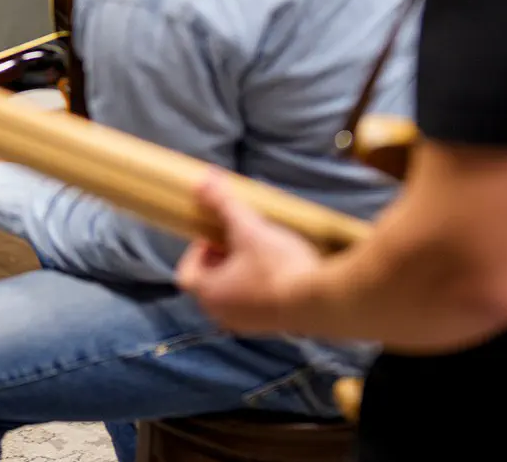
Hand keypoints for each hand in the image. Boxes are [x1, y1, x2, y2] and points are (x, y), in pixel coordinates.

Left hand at [175, 175, 323, 333]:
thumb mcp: (249, 229)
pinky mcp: (271, 327)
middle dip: (221, 258)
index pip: (186, 273)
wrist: (320, 302)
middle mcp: (223, 314)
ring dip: (241, 272)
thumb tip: (202, 179)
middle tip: (239, 238)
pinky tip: (280, 270)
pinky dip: (259, 286)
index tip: (216, 234)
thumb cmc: (277, 266)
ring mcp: (247, 324)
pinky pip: (254, 304)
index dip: (196, 250)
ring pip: (233, 293)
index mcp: (209, 294)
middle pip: (209, 282)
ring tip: (261, 251)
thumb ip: (224, 204)